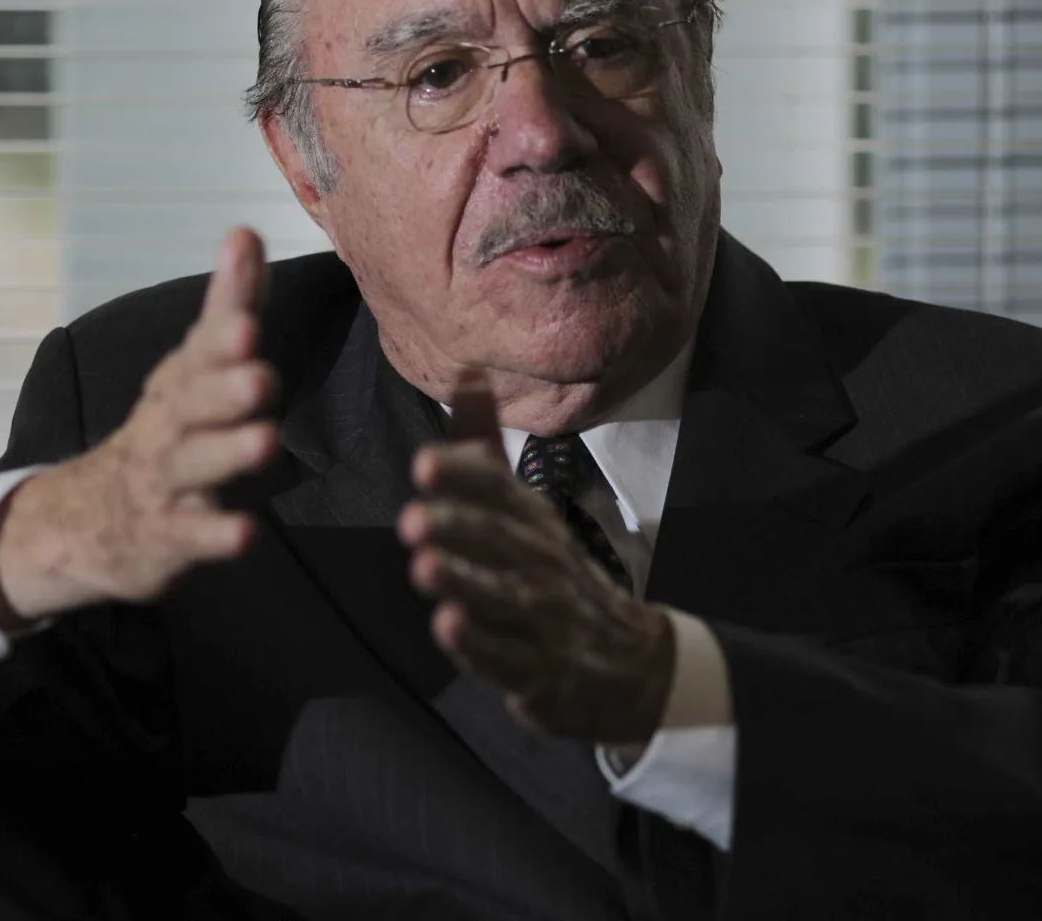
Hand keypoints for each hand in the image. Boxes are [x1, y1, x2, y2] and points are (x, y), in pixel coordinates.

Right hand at [0, 228, 280, 624]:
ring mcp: (165, 480)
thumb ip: (230, 304)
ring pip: (194, 464)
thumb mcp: (195, 365)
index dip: (224, 328)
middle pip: (194, 402)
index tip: (246, 315)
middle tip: (261, 373)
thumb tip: (244, 230)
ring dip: (228, 452)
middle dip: (226, 387)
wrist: (89, 516)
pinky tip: (245, 534)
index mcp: (182, 378)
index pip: (204, 344)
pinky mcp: (168, 534)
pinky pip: (191, 534)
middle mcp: (170, 423)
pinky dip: (215, 535)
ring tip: (266, 441)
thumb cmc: (167, 428)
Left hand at [398, 374, 675, 745]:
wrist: (627, 661)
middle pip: (500, 540)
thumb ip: (483, 449)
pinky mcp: (540, 670)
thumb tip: (467, 371)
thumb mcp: (521, 509)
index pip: (499, 489)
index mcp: (529, 519)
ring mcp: (544, 618)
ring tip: (423, 566)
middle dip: (457, 526)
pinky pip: (509, 657)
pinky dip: (480, 644)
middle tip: (413, 517)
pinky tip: (449, 628)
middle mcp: (539, 563)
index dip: (463, 475)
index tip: (424, 463)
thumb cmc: (551, 572)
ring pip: (503, 597)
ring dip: (464, 580)